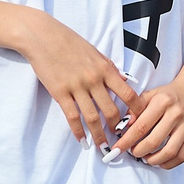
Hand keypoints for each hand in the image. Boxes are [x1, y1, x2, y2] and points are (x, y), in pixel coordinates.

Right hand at [13, 12, 136, 146]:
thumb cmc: (70, 43)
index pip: (127, 93)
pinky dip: (78, 130)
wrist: (43, 37)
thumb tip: (125, 80)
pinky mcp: (60, 92)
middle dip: (117, 127)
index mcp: (105, 68)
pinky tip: (81, 140)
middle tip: (121, 139)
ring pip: (92, 117)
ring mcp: (76, 87)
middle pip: (111, 110)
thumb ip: (110, 68)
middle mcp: (94, 79)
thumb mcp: (96, 52)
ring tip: (103, 146)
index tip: (139, 120)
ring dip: (98, 134)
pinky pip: (72, 116)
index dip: (136, 109)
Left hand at [122, 71, 183, 168]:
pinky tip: (161, 161)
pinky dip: (169, 163)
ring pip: (169, 152)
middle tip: (133, 152)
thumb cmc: (173, 94)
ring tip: (147, 157)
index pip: (140, 126)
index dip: (126, 141)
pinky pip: (182, 156)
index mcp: (163, 102)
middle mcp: (176, 114)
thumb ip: (135, 108)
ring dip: (153, 160)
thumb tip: (124, 126)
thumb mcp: (151, 94)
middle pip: (153, 142)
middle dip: (138, 152)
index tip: (118, 149)